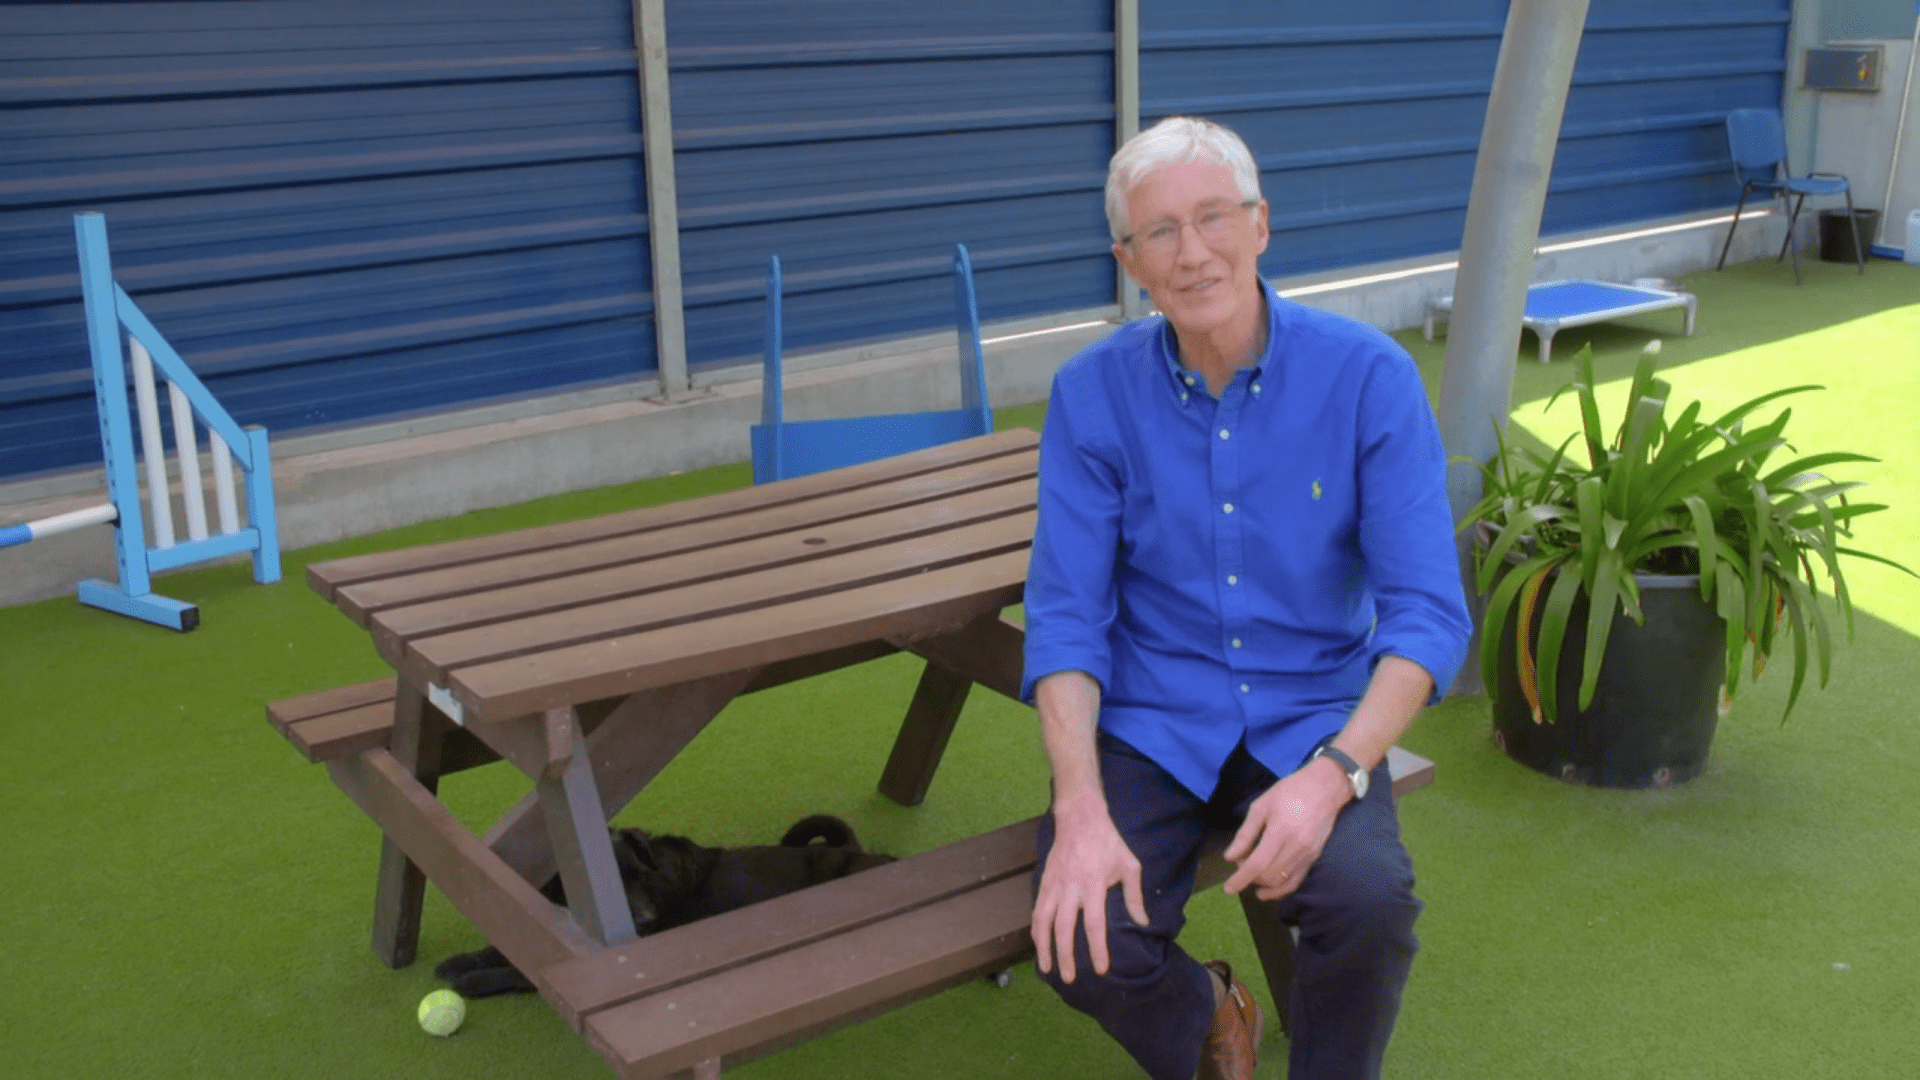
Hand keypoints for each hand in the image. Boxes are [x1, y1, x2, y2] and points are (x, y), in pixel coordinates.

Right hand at [1031, 805, 1149, 983]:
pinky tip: (1039, 945)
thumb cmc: (1108, 842)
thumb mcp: (1129, 865)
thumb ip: (1134, 896)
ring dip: (1044, 948)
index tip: (1100, 969)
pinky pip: (1037, 911)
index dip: (1097, 948)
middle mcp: (1071, 888)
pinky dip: (1036, 930)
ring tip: (1047, 969)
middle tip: (1069, 979)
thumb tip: (1143, 923)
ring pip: (1044, 922)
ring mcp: (1054, 885)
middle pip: (1064, 929)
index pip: (1094, 924)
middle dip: (1066, 956)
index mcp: (1094, 885)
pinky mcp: (1044, 882)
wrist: (1079, 817)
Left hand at [1221, 758, 1348, 900]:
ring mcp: (1308, 854)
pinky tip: (1266, 890)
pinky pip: (1296, 881)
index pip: (1257, 864)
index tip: (1228, 889)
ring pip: (1280, 881)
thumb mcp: (1261, 806)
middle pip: (1268, 876)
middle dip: (1249, 876)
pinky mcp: (1314, 857)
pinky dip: (1279, 890)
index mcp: (1280, 831)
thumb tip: (1230, 857)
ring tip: (1251, 872)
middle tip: (1240, 863)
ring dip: (1262, 883)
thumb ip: (1245, 834)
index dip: (1240, 879)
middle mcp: (1296, 847)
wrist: (1325, 788)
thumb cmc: (1290, 791)